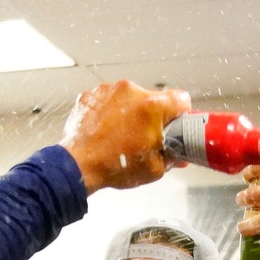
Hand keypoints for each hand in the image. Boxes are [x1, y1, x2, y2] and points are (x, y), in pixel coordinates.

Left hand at [61, 80, 191, 193]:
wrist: (78, 166)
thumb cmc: (114, 167)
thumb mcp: (154, 169)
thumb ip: (172, 157)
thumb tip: (180, 155)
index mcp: (152, 106)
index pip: (181, 98)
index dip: (181, 113)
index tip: (176, 123)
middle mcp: (131, 91)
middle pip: (152, 98)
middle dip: (151, 116)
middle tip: (144, 137)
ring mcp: (109, 90)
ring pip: (129, 98)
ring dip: (129, 112)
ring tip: (121, 135)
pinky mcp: (91, 94)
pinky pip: (108, 100)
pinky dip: (109, 112)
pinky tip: (106, 130)